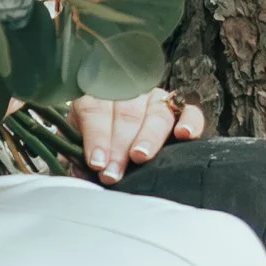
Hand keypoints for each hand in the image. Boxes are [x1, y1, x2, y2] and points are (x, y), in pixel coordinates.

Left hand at [75, 89, 206, 182]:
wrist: (116, 128)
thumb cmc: (96, 138)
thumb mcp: (78, 141)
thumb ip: (75, 155)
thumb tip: (78, 173)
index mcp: (97, 95)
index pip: (95, 111)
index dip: (96, 137)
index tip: (96, 162)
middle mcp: (129, 92)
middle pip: (126, 115)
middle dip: (119, 146)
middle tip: (113, 172)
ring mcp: (156, 99)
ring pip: (156, 114)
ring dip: (148, 137)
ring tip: (140, 156)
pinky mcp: (180, 109)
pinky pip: (190, 112)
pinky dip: (190, 122)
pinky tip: (184, 136)